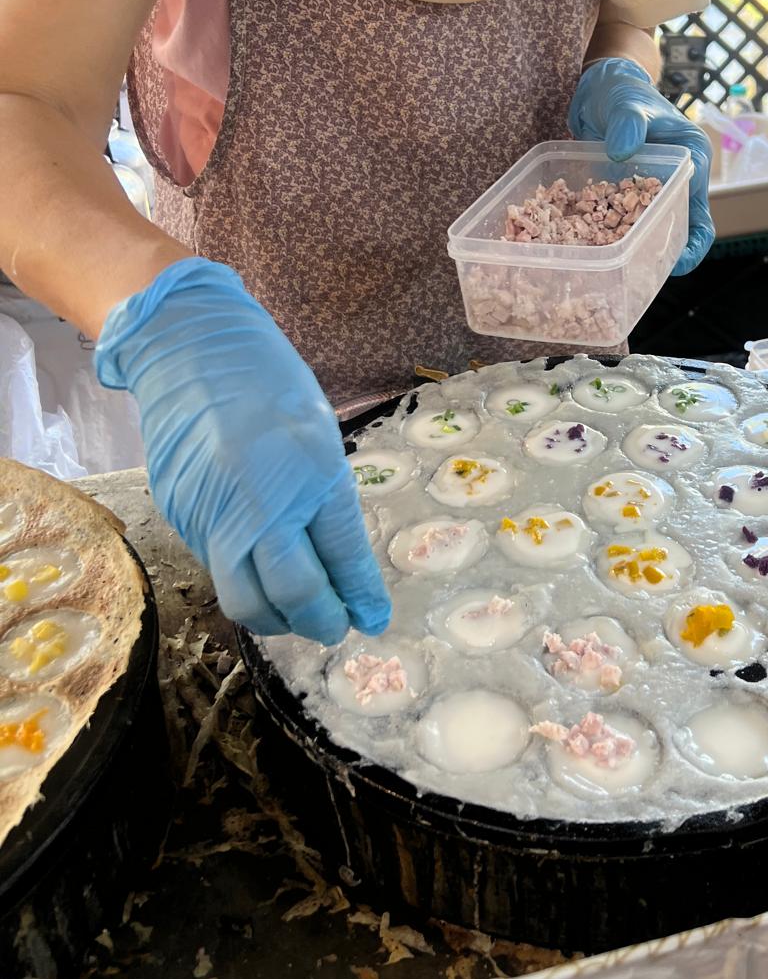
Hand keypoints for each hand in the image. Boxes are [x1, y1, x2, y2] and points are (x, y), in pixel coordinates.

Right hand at [95, 257, 390, 644]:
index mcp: (311, 472)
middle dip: (321, 621)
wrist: (190, 351)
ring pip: (245, 598)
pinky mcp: (183, 517)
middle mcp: (262, 501)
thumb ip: (326, 497)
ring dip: (278, 618)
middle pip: (294, 592)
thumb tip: (338, 563)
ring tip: (299, 615)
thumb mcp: (318, 433)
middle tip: (336, 627)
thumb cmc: (268, 383)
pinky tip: (261, 578)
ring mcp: (215, 514)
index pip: (342, 555)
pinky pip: (217, 569)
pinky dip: (245, 585)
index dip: (360, 596)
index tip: (373, 619)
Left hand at [568, 57, 713, 274]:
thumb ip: (628, 123)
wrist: (600, 88)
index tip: (675, 264)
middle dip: (664, 254)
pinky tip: (595, 249)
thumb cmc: (621, 91)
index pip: (699, 212)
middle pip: (680, 228)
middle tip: (640, 275)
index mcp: (692, 157)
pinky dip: (615, 235)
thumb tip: (624, 149)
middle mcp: (679, 177)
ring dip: (638, 248)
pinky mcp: (630, 193)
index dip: (691, 243)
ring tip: (618, 269)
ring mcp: (654, 187)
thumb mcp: (626, 104)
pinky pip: (626, 221)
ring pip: (652, 229)